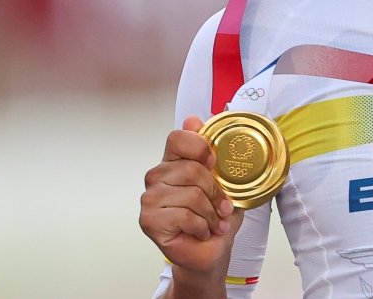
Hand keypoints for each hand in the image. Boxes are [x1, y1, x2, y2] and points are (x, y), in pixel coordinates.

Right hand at [140, 116, 243, 275]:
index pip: (178, 138)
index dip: (200, 147)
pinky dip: (201, 226)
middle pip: (192, 169)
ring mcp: (150, 198)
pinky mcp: (149, 219)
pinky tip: (200, 231)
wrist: (211, 252)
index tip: (213, 163)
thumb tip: (193, 119)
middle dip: (215, 192)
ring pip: (191, 195)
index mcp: (173, 161)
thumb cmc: (215, 217)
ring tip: (212, 222)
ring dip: (210, 213)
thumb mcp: (223, 181)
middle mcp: (157, 176)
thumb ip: (210, 152)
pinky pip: (184, 215)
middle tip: (221, 207)